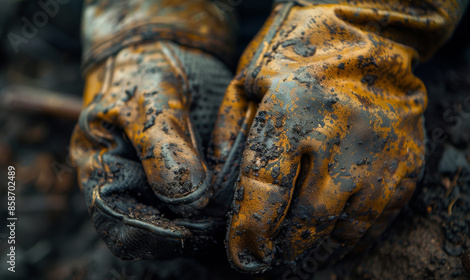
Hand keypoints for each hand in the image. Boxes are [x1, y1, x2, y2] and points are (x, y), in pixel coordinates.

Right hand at [70, 40, 231, 258]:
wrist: (170, 50)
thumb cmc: (147, 70)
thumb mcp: (150, 99)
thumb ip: (163, 148)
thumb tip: (188, 199)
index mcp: (102, 169)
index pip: (117, 223)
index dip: (149, 234)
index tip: (187, 229)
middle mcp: (130, 184)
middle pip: (150, 233)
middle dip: (182, 233)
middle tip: (217, 224)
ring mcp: (160, 183)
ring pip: (179, 223)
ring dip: (204, 225)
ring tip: (230, 214)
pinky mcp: (189, 177)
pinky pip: (203, 204)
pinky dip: (218, 208)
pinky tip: (237, 198)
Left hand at [213, 0, 463, 271]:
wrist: (371, 31)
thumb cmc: (302, 52)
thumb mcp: (250, 78)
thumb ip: (229, 129)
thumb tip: (218, 182)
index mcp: (291, 113)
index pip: (266, 191)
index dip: (251, 232)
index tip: (243, 255)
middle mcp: (338, 138)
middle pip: (308, 220)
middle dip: (285, 250)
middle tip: (270, 260)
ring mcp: (377, 153)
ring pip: (345, 227)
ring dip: (318, 251)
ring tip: (300, 257)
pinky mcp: (405, 162)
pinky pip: (378, 219)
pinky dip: (352, 238)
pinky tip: (334, 241)